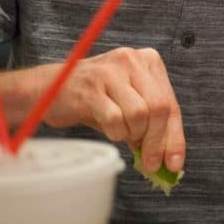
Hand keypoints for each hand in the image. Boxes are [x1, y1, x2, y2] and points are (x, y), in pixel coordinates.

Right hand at [40, 47, 184, 172]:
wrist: (48, 88)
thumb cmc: (94, 97)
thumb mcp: (129, 103)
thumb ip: (150, 123)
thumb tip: (167, 156)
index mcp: (149, 61)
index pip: (171, 103)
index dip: (175, 137)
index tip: (174, 163)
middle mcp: (133, 60)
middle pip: (159, 108)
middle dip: (156, 142)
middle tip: (149, 163)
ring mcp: (112, 72)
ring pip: (139, 114)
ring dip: (132, 135)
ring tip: (121, 134)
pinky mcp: (92, 88)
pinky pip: (115, 120)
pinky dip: (115, 133)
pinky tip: (109, 130)